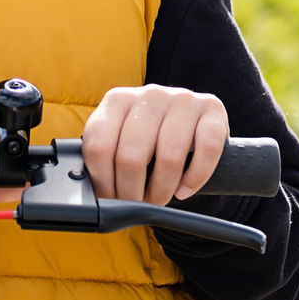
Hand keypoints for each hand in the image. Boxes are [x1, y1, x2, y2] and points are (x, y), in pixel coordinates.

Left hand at [82, 84, 228, 205]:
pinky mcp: (212, 109)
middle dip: (132, 192)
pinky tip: (185, 189)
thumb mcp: (121, 139)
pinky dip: (194, 178)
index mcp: (117, 100)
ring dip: (162, 190)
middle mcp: (148, 95)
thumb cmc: (149, 139)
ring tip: (159, 199)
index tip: (109, 199)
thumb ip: (103, 157)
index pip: (98, 146)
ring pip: (169, 156)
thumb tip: (87, 194)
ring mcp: (182, 99)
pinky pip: (206, 151)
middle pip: (131, 156)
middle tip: (136, 204)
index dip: (102, 181)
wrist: (190, 124)